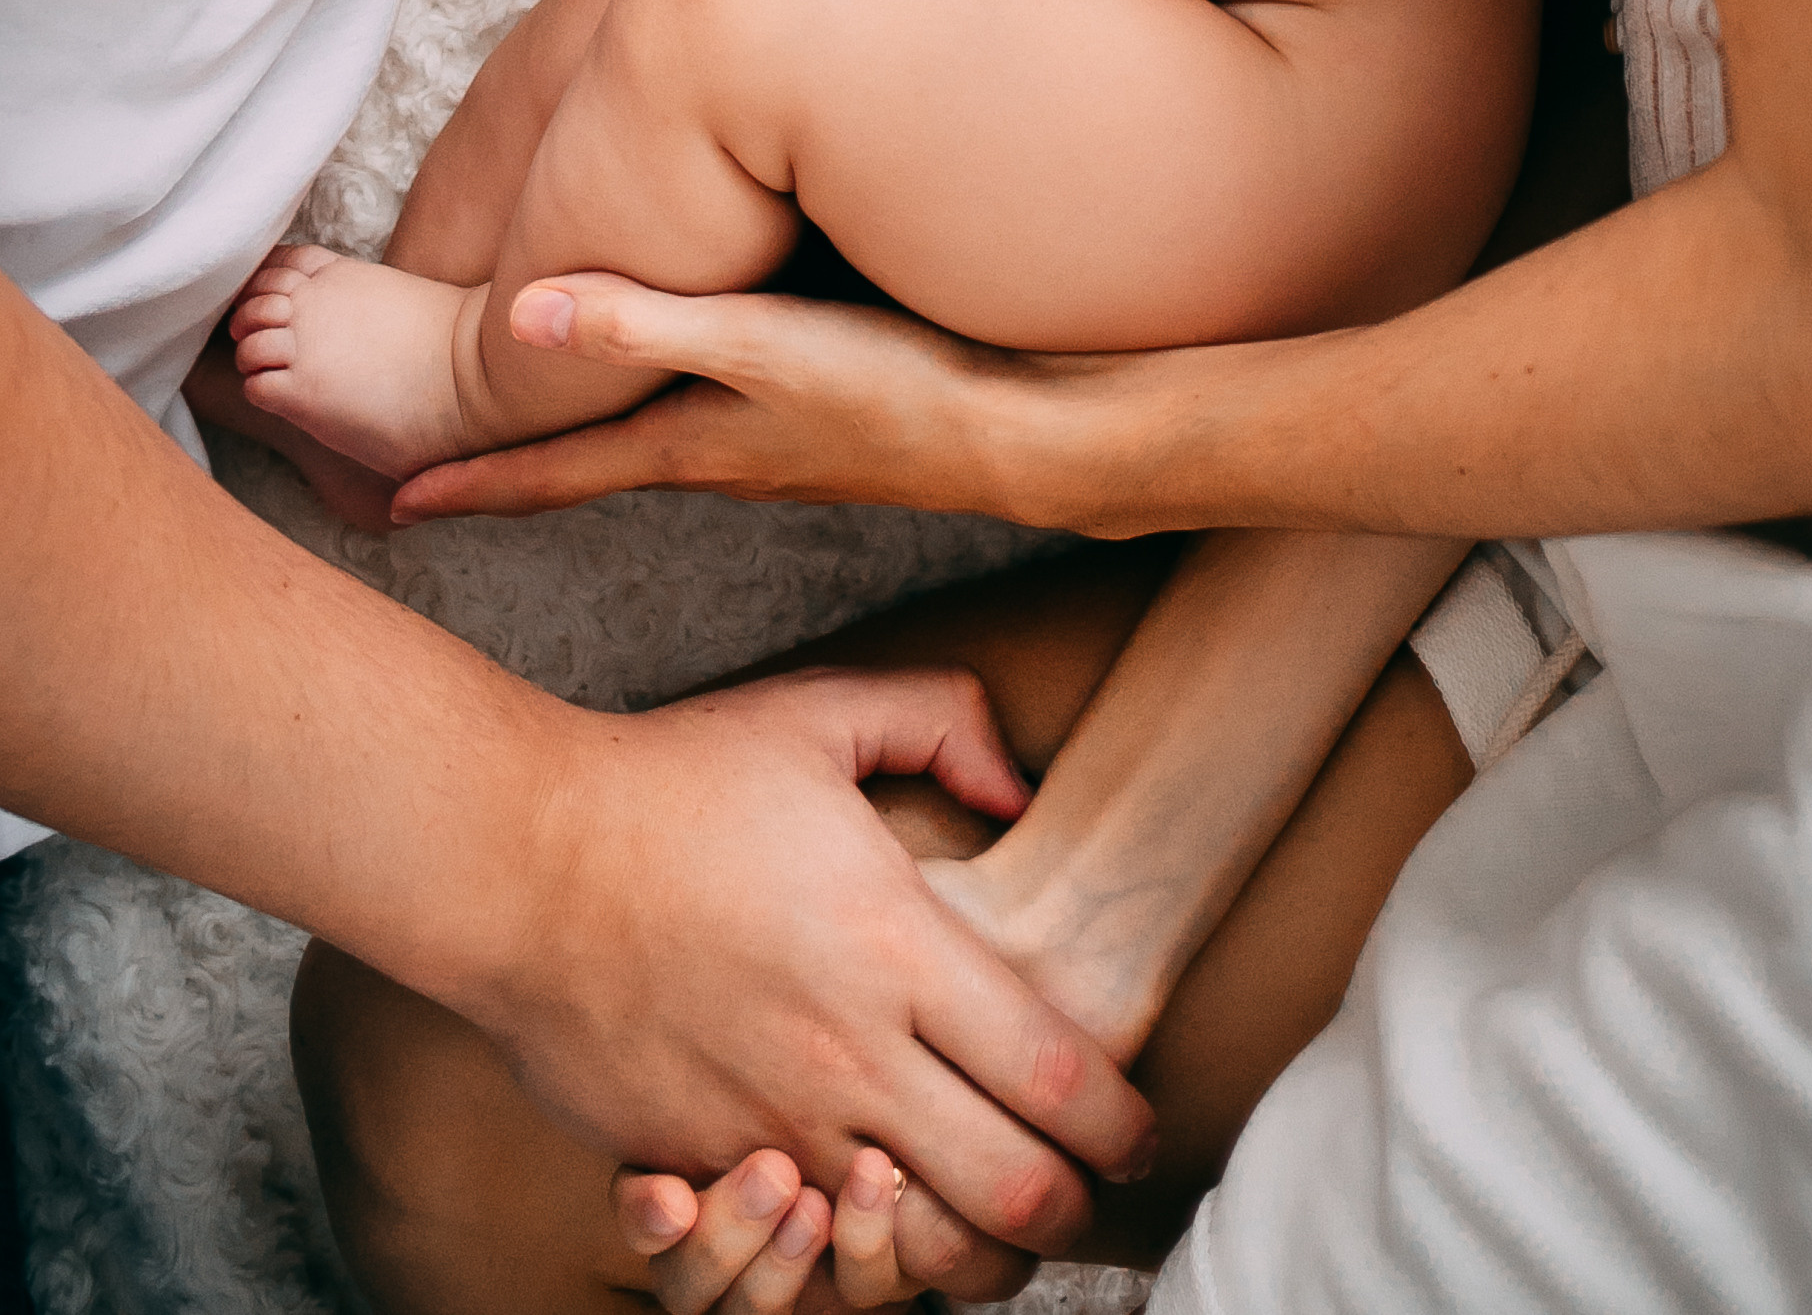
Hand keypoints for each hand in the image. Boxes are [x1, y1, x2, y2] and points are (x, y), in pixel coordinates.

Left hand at [388, 274, 1126, 535]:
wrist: (1028, 439)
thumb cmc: (897, 392)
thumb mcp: (759, 345)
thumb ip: (641, 323)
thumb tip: (512, 316)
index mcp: (687, 444)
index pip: (548, 474)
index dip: (465, 487)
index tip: (384, 508)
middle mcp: (719, 461)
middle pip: (582, 470)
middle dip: (504, 473)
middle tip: (428, 480)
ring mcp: (775, 457)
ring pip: (644, 451)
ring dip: (578, 450)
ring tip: (534, 441)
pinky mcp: (825, 434)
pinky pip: (709, 432)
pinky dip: (659, 422)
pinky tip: (683, 402)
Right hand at [483, 666, 1152, 1286]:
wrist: (516, 857)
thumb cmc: (674, 780)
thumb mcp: (820, 711)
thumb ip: (943, 720)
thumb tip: (1021, 787)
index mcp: (895, 944)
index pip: (1056, 1075)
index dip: (1121, 1123)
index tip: (1135, 1126)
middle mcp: (846, 1053)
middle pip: (1009, 1194)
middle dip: (1068, 1211)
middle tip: (1080, 1190)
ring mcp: (767, 1125)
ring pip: (911, 1256)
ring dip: (966, 1254)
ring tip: (985, 1221)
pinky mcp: (695, 1166)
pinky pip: (801, 1260)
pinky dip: (849, 1259)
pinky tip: (867, 1220)